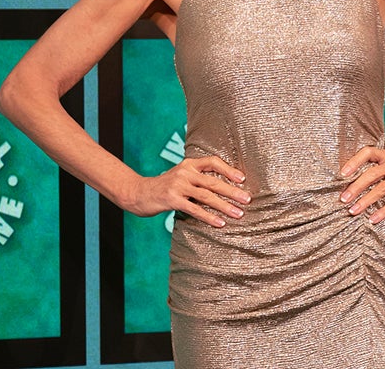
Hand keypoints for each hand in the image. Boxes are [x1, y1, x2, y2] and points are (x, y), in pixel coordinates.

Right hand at [126, 156, 249, 227]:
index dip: (229, 170)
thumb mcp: (181, 176)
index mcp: (189, 164)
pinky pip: (195, 209)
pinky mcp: (172, 200)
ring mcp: (178, 186)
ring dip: (225, 206)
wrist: (137, 193)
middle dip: (233, 191)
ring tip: (238, 214)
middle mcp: (185, 172)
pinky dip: (209, 217)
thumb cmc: (164, 187)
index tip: (243, 179)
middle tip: (248, 200)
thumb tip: (223, 186)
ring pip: (207, 196)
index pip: (213, 162)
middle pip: (214, 182)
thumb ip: (197, 178)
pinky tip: (220, 223)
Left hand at [339, 147, 384, 223]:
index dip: (354, 161)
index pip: (368, 152)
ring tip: (353, 211)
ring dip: (365, 201)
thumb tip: (354, 185)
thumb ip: (380, 170)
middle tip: (343, 199)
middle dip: (356, 187)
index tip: (342, 173)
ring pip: (381, 189)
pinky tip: (373, 219)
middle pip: (372, 174)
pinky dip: (383, 211)